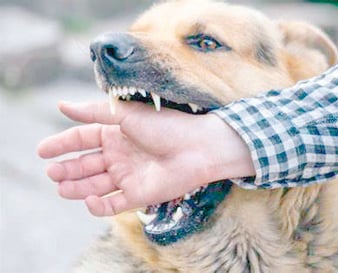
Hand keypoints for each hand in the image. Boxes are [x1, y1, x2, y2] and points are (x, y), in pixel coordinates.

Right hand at [37, 101, 253, 216]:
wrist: (198, 147)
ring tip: (60, 187)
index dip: (61, 144)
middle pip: (85, 164)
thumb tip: (61, 105)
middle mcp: (119, 155)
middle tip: (51, 172)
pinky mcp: (138, 195)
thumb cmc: (165, 125)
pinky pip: (113, 204)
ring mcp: (128, 176)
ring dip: (76, 187)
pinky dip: (98, 205)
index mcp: (115, 133)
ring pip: (95, 184)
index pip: (82, 139)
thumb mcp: (126, 114)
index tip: (41, 151)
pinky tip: (88, 199)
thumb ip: (94, 113)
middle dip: (67, 168)